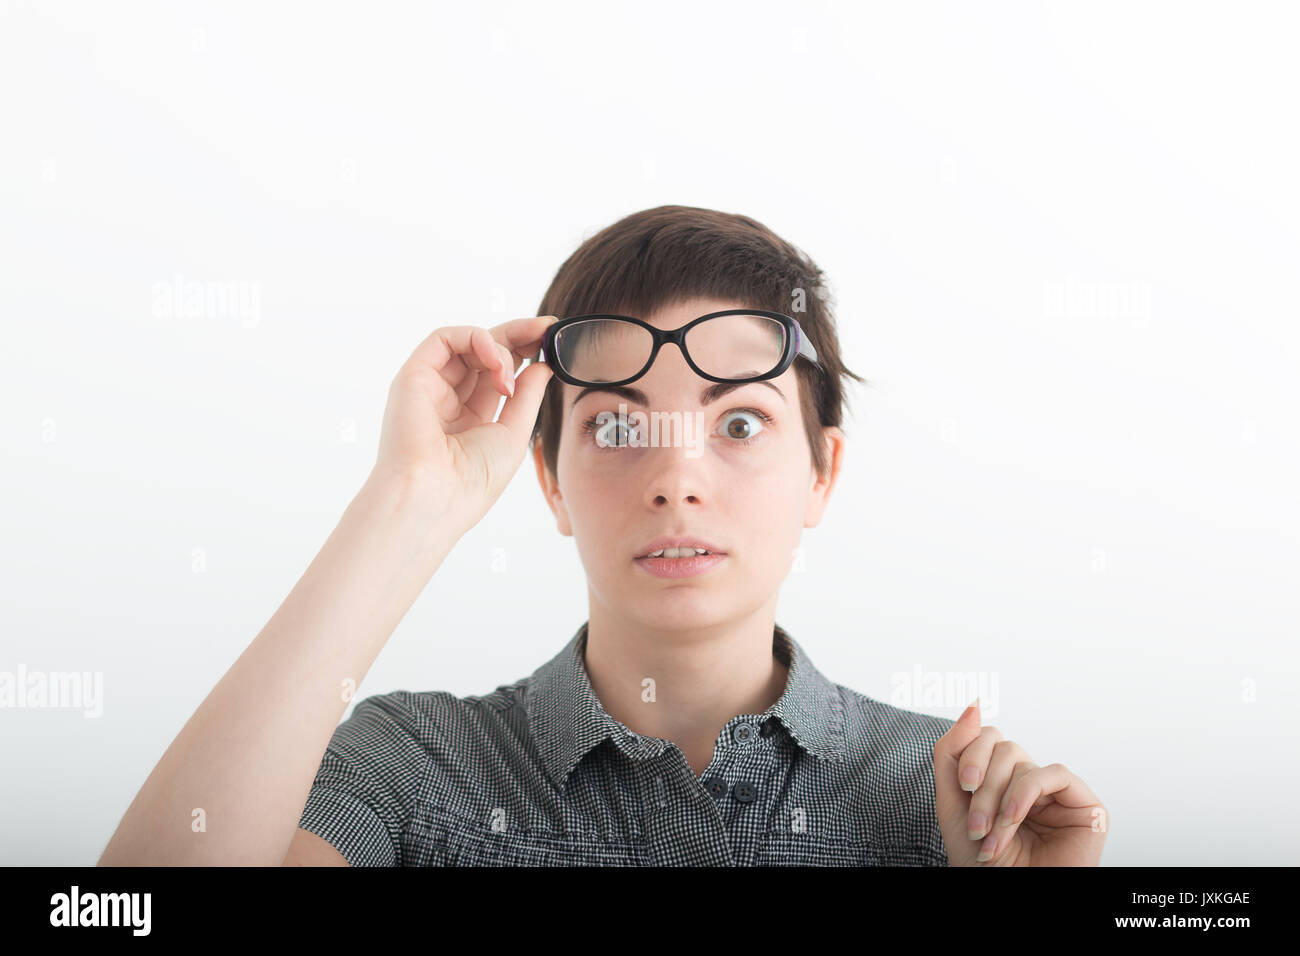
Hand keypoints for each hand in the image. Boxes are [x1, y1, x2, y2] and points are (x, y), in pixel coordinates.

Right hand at [371, 315, 556, 532]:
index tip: (552, 339)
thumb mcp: (514, 434)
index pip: (498, 373)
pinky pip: (444, 339)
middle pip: (485, 353)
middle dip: (518, 336)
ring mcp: (429, 386)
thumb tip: (542, 365)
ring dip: (499, 346)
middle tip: (546, 328)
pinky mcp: (413, 375)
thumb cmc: (471, 481)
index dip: (524, 353)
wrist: (433, 499)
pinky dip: (476, 339)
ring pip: (467, 343)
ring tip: (510, 373)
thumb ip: (527, 396)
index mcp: (470, 418)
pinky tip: (496, 362)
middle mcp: (447, 400)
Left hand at [933, 700, 1107, 865]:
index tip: (961, 786)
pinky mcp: (1087, 805)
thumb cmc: (980, 859)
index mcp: (1002, 778)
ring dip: (999, 799)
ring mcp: (1058, 793)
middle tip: (975, 824)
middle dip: (982, 784)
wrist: (1005, 895)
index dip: (970, 752)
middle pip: (1003, 745)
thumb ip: (953, 751)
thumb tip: (973, 705)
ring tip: (992, 837)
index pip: (988, 737)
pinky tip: (1014, 819)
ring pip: (1022, 761)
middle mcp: (1031, 781)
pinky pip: (1054, 773)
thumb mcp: (952, 801)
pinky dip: (1025, 794)